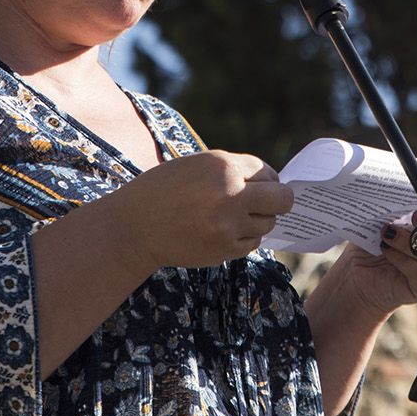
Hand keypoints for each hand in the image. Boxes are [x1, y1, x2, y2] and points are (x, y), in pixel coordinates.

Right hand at [119, 150, 292, 272]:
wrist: (133, 227)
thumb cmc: (163, 191)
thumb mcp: (197, 166)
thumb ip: (231, 171)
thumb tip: (269, 182)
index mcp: (223, 166)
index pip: (267, 172)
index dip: (266, 179)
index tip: (261, 185)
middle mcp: (231, 194)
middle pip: (282, 199)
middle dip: (279, 200)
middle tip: (270, 203)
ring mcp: (229, 225)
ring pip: (268, 223)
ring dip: (257, 220)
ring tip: (234, 218)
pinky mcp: (224, 249)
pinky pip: (252, 243)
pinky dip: (243, 238)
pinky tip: (223, 231)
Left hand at [321, 217, 416, 320]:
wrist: (356, 275)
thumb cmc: (372, 245)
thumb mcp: (384, 221)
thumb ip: (399, 212)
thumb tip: (401, 198)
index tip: (415, 213)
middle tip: (398, 225)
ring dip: (406, 244)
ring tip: (386, 237)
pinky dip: (402, 260)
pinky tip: (387, 252)